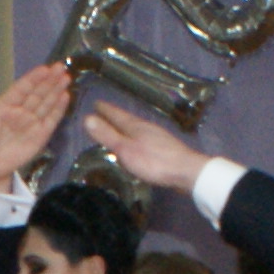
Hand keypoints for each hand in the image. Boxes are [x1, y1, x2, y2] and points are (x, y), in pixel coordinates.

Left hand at [0, 62, 73, 187]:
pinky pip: (51, 120)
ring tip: (66, 78)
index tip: (45, 69)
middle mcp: (20, 110)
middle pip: (37, 93)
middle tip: (61, 68)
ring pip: (46, 103)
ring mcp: (30, 122)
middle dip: (49, 80)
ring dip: (56, 90)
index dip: (33, 79)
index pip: (21, 89)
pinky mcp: (40, 136)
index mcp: (4, 105)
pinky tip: (65, 97)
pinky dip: (59, 109)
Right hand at [80, 100, 210, 191]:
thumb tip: (87, 118)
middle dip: (115, 116)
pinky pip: (144, 138)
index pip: (117, 114)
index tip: (96, 103)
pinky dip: (136, 137)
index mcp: (135, 126)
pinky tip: (138, 144)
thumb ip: (107, 135)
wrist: (186, 171)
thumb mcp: (125, 149)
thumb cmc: (153, 161)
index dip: (106, 110)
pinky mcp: (165, 148)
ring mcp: (158, 137)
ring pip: (137, 128)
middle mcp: (147, 128)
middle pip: (127, 119)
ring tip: (118, 126)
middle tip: (104, 112)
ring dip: (125, 126)